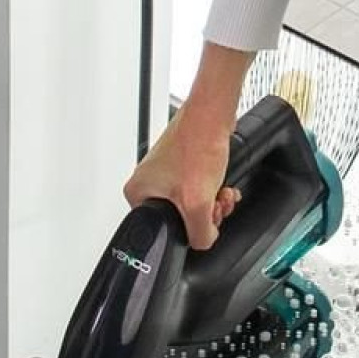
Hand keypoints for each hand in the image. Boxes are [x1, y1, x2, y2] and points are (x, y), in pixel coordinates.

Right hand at [123, 41, 255, 250]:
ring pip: (192, 205)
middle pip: (180, 218)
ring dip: (212, 203)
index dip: (187, 229)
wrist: (212, 115)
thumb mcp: (197, 203)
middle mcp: (147, 183)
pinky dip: (212, 190)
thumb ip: (200, 234)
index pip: (162, 231)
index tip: (202, 219)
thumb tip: (203, 241)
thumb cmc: (197, 144)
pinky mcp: (180, 165)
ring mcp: (164, 173)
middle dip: (205, 215)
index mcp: (137, 193)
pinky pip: (197, 190)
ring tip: (220, 192)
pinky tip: (221, 185)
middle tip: (214, 204)